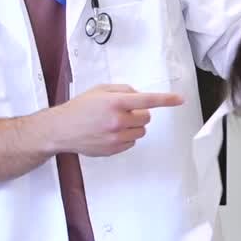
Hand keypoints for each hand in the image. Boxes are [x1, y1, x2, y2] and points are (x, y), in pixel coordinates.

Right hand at [48, 85, 182, 157]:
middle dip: (139, 113)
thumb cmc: (79, 108)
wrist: (61, 129)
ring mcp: (115, 137)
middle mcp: (117, 120)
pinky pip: (131, 143)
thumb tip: (140, 97)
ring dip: (133, 126)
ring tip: (114, 123)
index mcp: (115, 102)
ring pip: (141, 131)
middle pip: (146, 117)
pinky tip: (109, 133)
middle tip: (122, 112)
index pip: (147, 100)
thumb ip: (123, 90)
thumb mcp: (100, 90)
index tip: (179, 100)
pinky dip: (126, 138)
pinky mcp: (113, 150)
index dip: (166, 99)